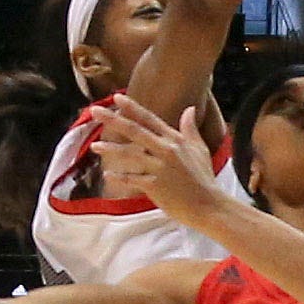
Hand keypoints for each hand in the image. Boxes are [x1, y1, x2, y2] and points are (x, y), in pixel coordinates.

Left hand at [86, 95, 238, 229]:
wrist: (209, 206)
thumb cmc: (204, 179)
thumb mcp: (200, 149)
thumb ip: (190, 128)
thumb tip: (190, 108)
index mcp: (175, 140)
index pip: (150, 119)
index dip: (132, 107)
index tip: (116, 97)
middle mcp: (166, 150)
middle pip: (135, 130)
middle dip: (113, 119)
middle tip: (94, 111)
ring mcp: (160, 168)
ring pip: (130, 154)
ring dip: (111, 149)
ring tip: (94, 146)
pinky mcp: (155, 186)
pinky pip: (132, 179)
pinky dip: (119, 177)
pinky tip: (108, 174)